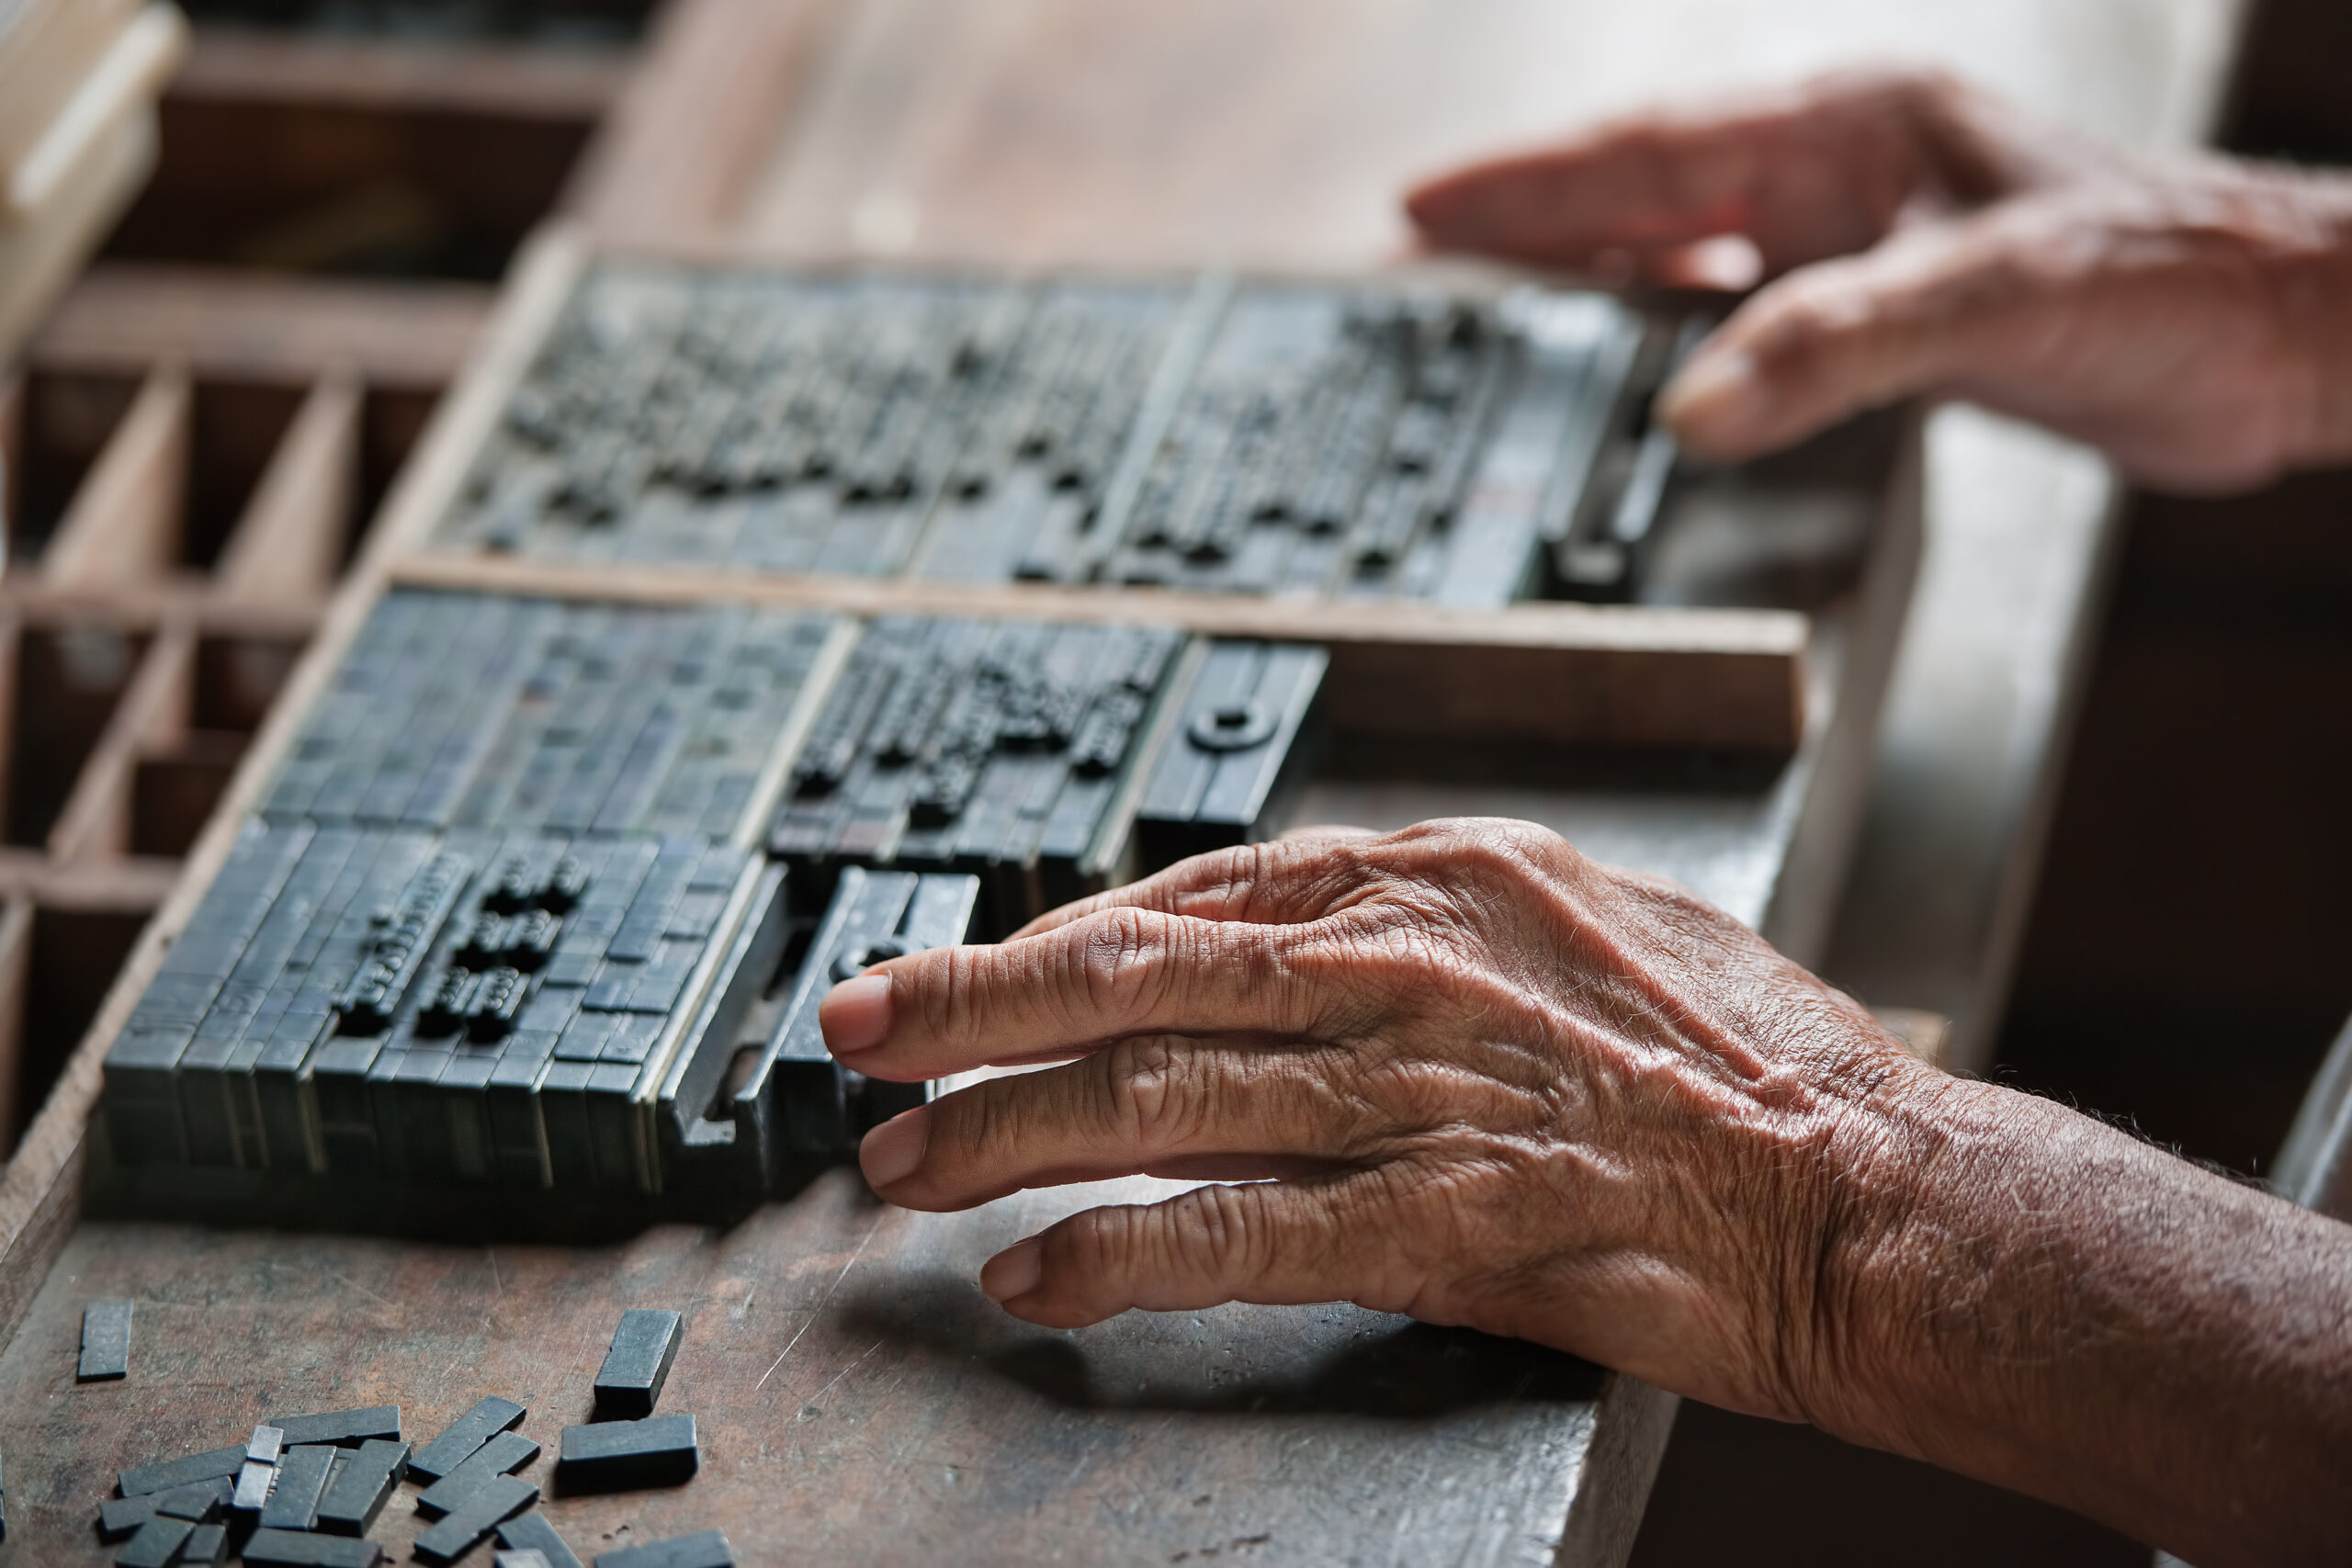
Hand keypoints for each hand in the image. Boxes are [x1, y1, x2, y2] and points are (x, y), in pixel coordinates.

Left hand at [818, 819, 1940, 1428]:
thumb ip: (1435, 929)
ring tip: (904, 1165)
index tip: (983, 972)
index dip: (1070, 938)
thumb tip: (1298, 953)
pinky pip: (1250, 1234)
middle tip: (858, 1028)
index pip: (1204, 892)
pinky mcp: (1455, 1217)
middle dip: (979, 1001)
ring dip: (1014, 1132)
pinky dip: (1126, 1254)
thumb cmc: (1749, 1065)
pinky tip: (1037, 1276)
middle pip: (1147, 971)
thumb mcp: (1590, 926)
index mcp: (1447, 874)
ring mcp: (1430, 1087)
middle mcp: (1417, 960)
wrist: (1884, 1191)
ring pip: (1168, 1095)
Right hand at [1405, 70, 2351, 491]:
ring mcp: (1871, 228)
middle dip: (1536, 212)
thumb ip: (1829, 351)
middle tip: (1429, 242)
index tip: (1424, 207)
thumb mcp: (1979, 305)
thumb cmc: (2161, 285)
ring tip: (1507, 284)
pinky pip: (1750, 292)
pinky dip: (1680, 313)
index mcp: (1850, 131)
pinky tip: (1659, 345)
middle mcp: (1849, 167)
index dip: (1528, 184)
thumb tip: (1690, 413)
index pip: (1649, 153)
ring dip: (1599, 258)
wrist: (2274, 336)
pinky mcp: (1902, 297)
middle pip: (1651, 182)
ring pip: (1696, 232)